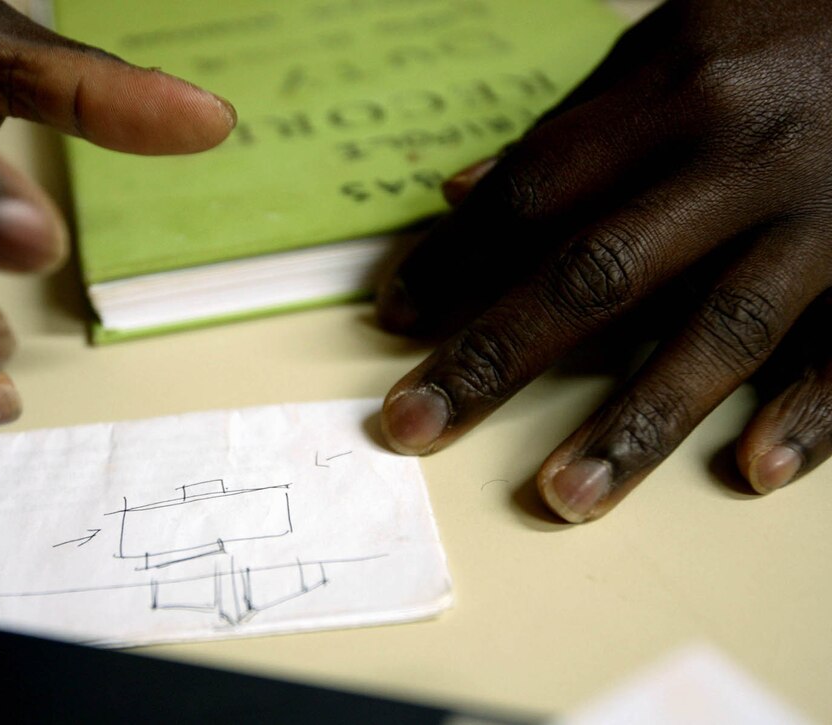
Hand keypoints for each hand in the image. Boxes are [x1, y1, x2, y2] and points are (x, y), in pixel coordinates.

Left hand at [376, 0, 831, 521]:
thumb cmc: (787, 28)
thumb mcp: (671, 42)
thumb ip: (572, 122)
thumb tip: (461, 190)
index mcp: (674, 91)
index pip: (532, 191)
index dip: (452, 258)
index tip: (394, 318)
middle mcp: (738, 156)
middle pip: (594, 274)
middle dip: (493, 359)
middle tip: (414, 426)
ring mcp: (821, 218)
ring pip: (714, 334)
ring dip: (633, 424)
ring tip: (563, 495)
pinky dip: (809, 413)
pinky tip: (754, 470)